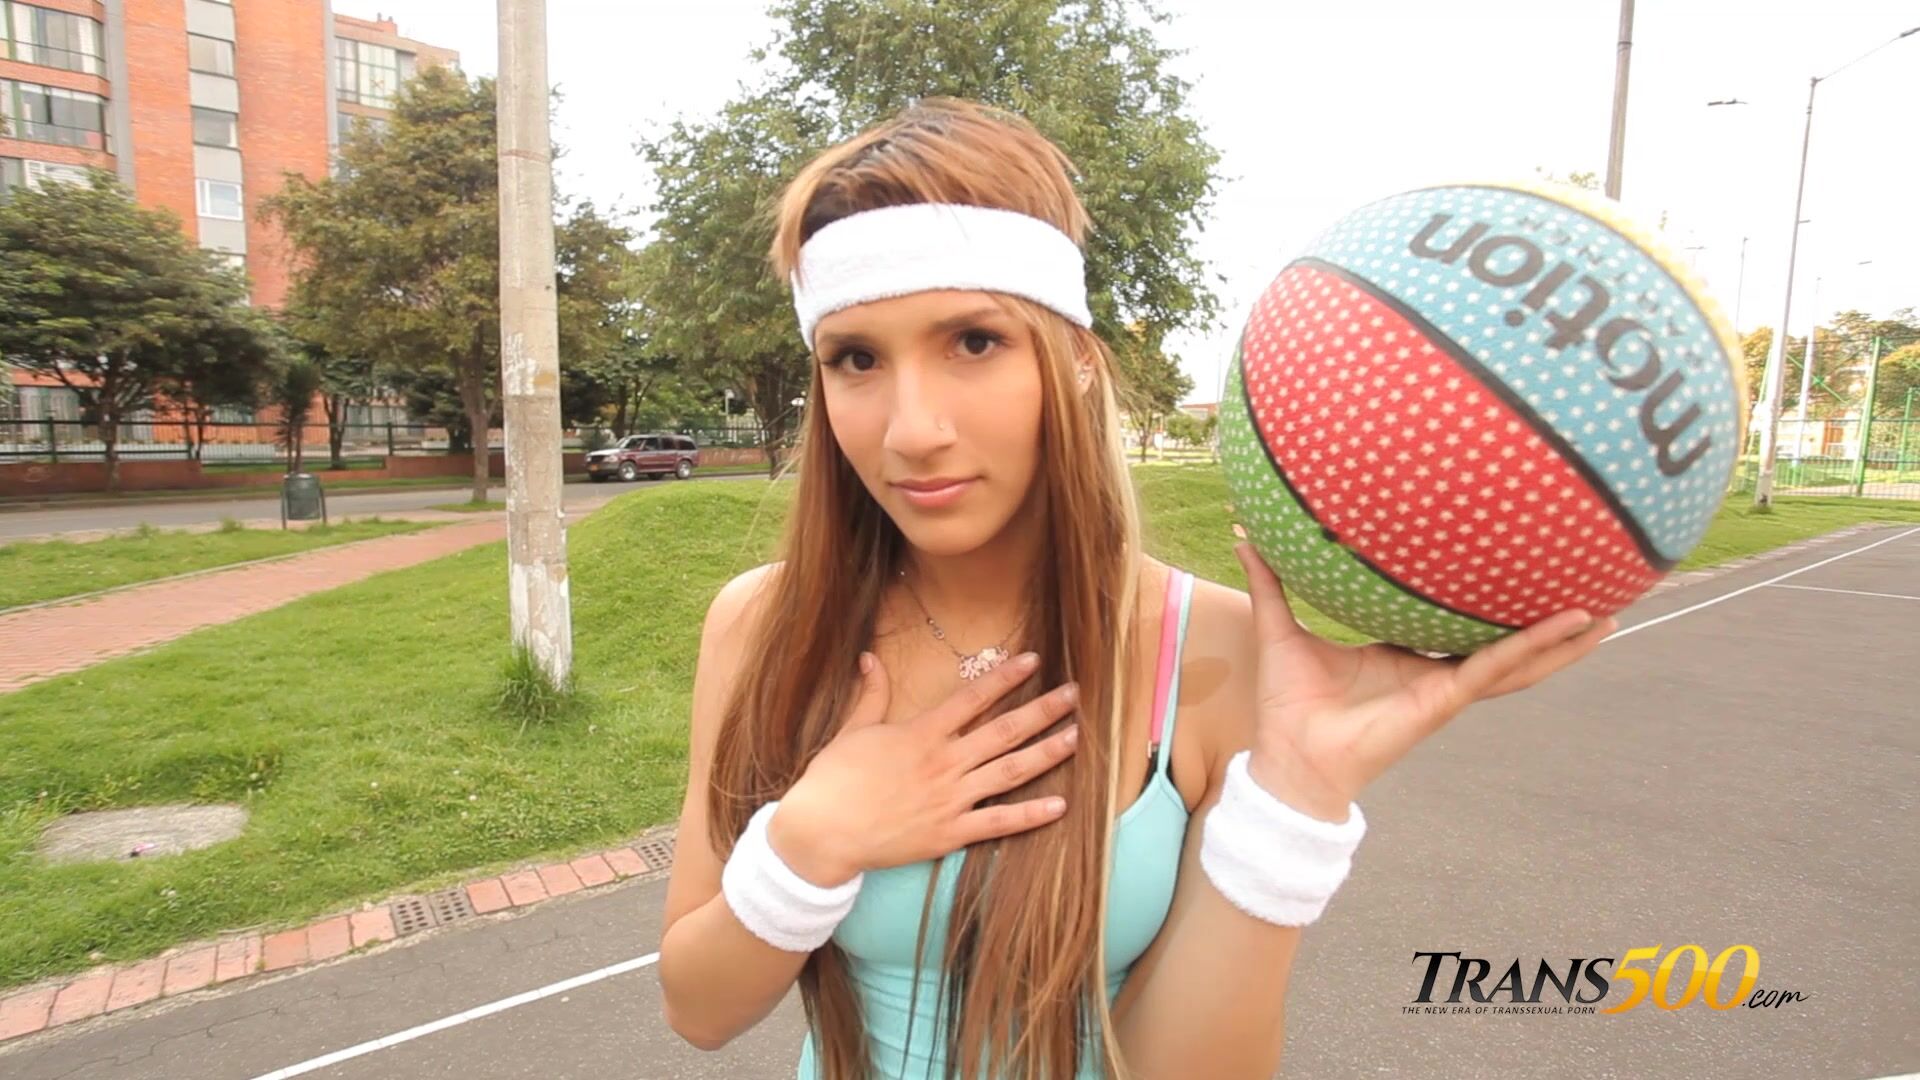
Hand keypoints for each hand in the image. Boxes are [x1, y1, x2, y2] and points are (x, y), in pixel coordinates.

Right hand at [768, 651, 1080, 885]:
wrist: (821, 832)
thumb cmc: (833, 781)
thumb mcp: (852, 730)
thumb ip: (871, 694)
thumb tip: (868, 658)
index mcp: (922, 733)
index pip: (974, 697)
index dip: (1006, 677)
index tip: (1034, 660)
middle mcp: (943, 762)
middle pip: (1005, 730)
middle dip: (1043, 710)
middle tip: (1075, 695)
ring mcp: (950, 799)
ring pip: (1010, 771)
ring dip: (1046, 753)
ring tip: (1076, 737)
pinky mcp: (949, 833)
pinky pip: (999, 823)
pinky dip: (1031, 815)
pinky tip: (1060, 805)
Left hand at [1232, 542, 1614, 821]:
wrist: (1289, 759)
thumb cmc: (1287, 705)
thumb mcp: (1282, 628)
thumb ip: (1272, 581)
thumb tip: (1246, 530)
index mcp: (1404, 654)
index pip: (1455, 623)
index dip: (1485, 601)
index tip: (1514, 566)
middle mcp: (1433, 672)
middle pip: (1502, 641)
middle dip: (1546, 623)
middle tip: (1591, 589)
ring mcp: (1446, 688)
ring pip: (1518, 660)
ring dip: (1563, 639)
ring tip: (1610, 614)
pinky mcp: (1445, 699)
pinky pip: (1498, 667)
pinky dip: (1536, 646)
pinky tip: (1574, 625)